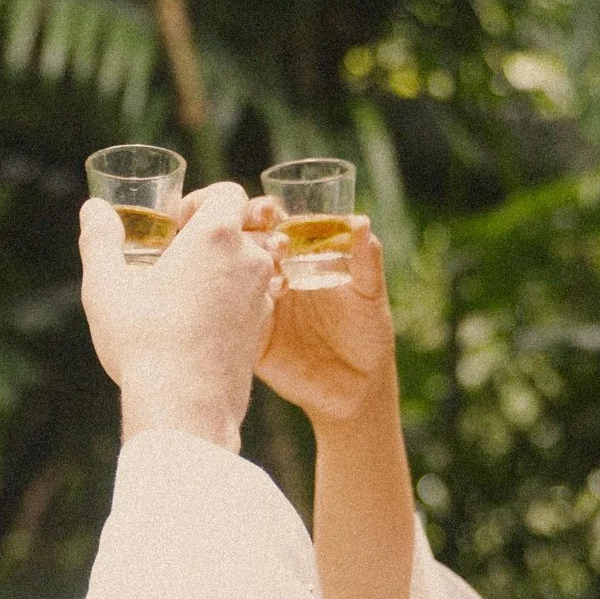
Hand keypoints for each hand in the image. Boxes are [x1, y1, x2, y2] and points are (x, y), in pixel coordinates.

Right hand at [79, 182, 283, 452]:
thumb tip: (94, 207)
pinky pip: (252, 299)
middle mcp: (250, 260)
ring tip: (185, 293)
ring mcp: (263, 296)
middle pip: (241, 228)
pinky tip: (197, 323)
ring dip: (223, 268)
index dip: (202, 202)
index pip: (230, 193)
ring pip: (249, 265)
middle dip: (212, 236)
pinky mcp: (263, 329)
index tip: (176, 227)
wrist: (184, 407)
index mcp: (217, 236)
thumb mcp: (106, 286)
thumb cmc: (143, 342)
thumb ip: (100, 239)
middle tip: (177, 260)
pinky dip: (232, 300)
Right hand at [249, 201, 394, 428]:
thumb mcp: (370, 294)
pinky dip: (231, 308)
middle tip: (264, 239)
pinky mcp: (249, 338)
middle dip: (243, 233)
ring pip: (229, 278)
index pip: (271, 225)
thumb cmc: (367, 334)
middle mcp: (270, 277)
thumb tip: (361, 221)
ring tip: (269, 277)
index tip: (270, 210)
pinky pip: (229, 319)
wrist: (357, 389)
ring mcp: (256, 307)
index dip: (264, 211)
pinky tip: (246, 304)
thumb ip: (366, 260)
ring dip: (238, 268)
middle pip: (242, 244)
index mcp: (296, 259)